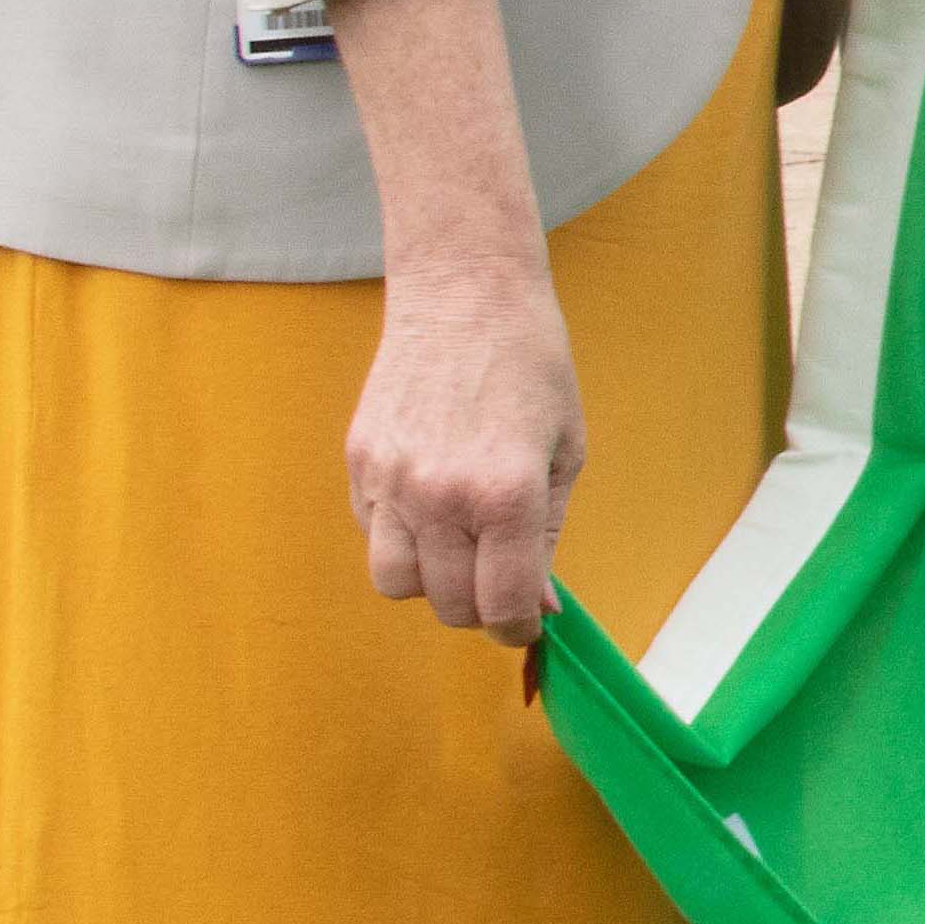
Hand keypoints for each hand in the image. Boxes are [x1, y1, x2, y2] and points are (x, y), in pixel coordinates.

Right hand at [349, 253, 588, 640]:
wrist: (465, 295)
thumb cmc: (533, 368)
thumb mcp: (566, 453)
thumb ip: (549, 535)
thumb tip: (538, 604)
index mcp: (506, 495)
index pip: (502, 602)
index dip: (517, 628)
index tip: (525, 623)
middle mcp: (440, 496)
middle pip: (447, 604)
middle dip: (479, 608)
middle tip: (500, 582)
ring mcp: (390, 481)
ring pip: (395, 583)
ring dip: (430, 583)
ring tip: (460, 550)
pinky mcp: (358, 463)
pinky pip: (372, 536)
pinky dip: (401, 541)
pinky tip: (430, 506)